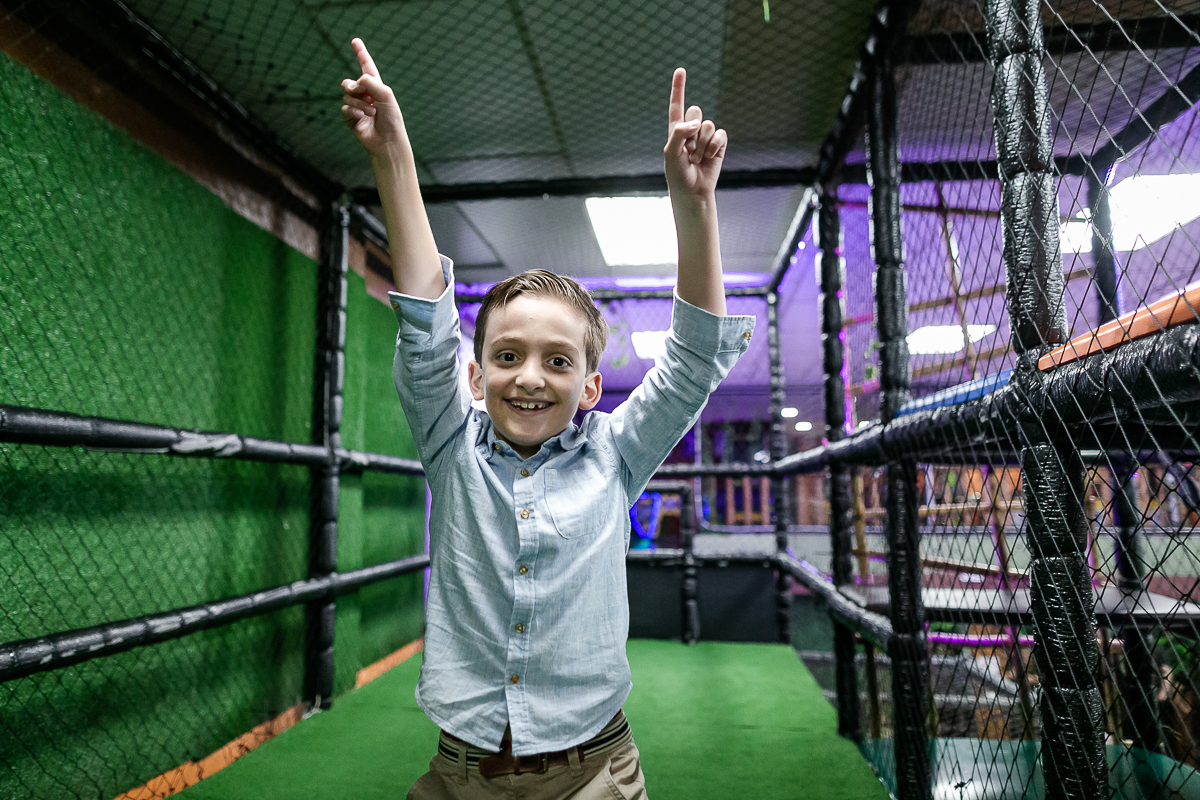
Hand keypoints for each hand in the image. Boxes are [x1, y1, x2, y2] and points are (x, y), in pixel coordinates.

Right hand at [341, 38, 408, 155]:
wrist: (388, 141)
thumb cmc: (392, 119)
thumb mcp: (386, 95)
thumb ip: (370, 82)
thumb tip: (354, 83)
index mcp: (376, 86)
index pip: (366, 66)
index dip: (361, 53)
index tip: (355, 41)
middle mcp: (365, 95)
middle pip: (348, 82)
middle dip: (353, 86)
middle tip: (364, 95)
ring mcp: (356, 106)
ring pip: (347, 96)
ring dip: (360, 103)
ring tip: (371, 112)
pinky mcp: (350, 119)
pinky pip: (344, 108)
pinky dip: (353, 111)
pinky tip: (362, 117)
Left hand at [663, 68, 726, 199]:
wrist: (693, 191)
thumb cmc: (678, 173)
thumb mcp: (671, 152)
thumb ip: (679, 132)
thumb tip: (697, 122)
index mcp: (676, 129)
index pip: (676, 105)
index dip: (678, 87)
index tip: (680, 70)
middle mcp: (691, 130)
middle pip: (695, 111)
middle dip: (692, 129)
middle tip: (688, 150)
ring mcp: (706, 137)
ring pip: (708, 125)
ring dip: (701, 143)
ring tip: (696, 158)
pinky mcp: (718, 144)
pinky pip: (720, 134)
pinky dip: (713, 146)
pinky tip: (708, 157)